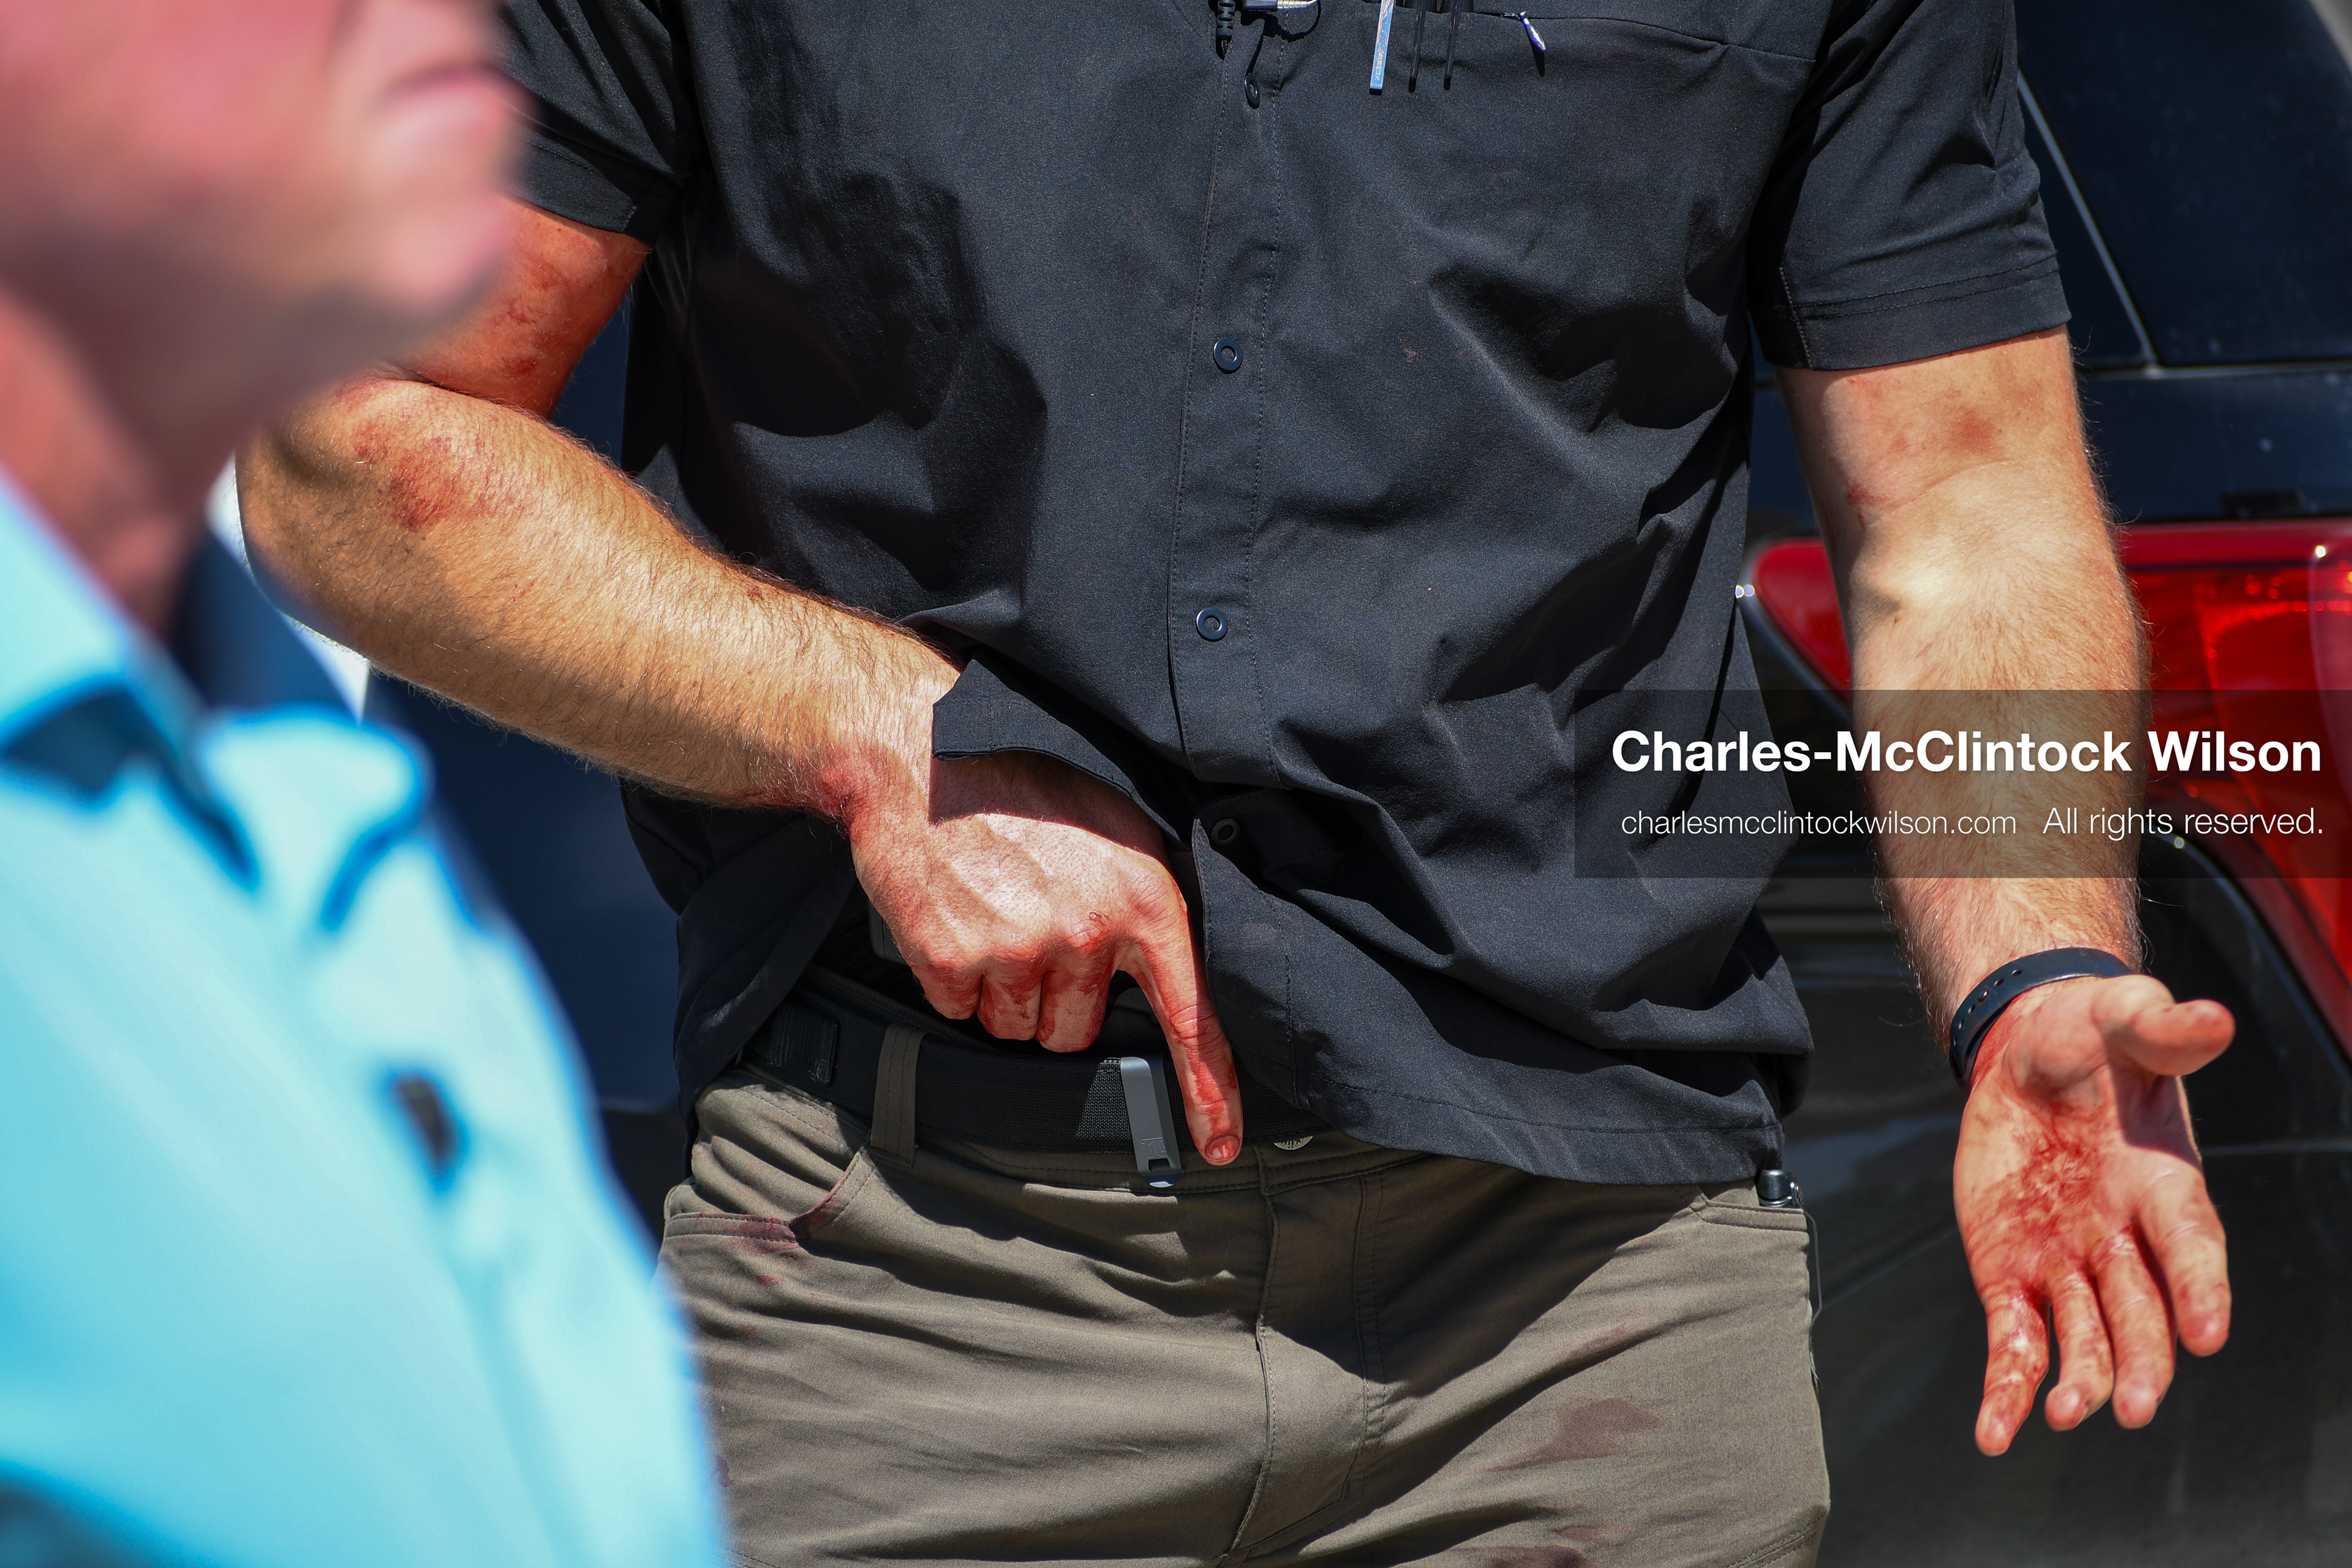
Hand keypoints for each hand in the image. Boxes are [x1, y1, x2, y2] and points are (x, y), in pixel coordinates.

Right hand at [843, 703, 1243, 1164]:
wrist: (922, 760)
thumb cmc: (1026, 790)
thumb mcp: (1120, 826)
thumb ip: (1152, 903)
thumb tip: (1179, 977)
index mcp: (1144, 897)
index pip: (1192, 1014)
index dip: (1211, 1090)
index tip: (1219, 1145)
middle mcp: (1086, 931)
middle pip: (1081, 1030)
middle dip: (1061, 995)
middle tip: (1038, 921)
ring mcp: (1016, 950)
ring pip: (1023, 1028)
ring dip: (1010, 992)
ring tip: (997, 914)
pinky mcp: (953, 962)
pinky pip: (965, 1012)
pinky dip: (960, 982)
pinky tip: (960, 920)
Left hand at [1953, 974, 2233, 1454]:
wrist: (2031, 1051)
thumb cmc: (2091, 1038)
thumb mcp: (2121, 1020)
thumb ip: (2159, 1027)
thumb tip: (2207, 1016)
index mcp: (2161, 1182)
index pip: (2190, 1246)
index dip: (2202, 1289)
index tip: (2209, 1335)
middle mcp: (2122, 1236)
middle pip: (2141, 1310)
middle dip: (2140, 1358)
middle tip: (2133, 1403)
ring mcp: (2066, 1260)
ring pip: (2080, 1335)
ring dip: (2077, 1377)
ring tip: (2067, 1413)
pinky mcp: (2011, 1272)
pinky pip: (2014, 1338)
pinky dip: (2008, 1386)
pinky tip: (1998, 1431)